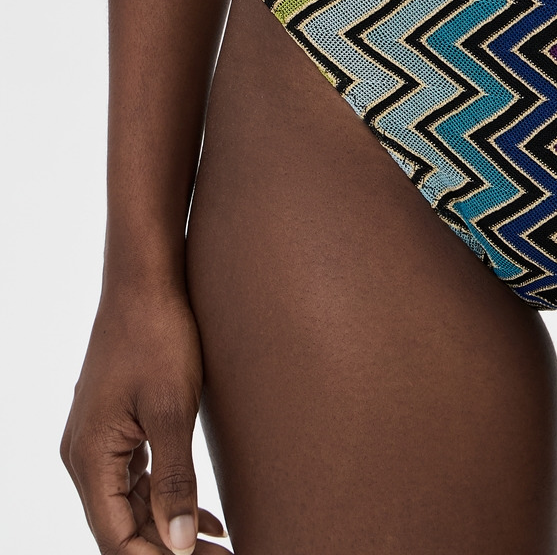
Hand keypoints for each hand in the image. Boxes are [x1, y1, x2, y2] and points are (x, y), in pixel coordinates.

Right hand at [61, 282, 227, 552]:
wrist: (145, 281)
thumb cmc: (158, 336)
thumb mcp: (172, 409)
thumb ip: (175, 481)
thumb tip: (181, 544)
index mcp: (90, 459)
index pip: (117, 539)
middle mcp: (83, 457)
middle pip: (122, 527)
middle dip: (169, 549)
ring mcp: (96, 441)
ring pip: (129, 506)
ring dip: (170, 528)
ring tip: (221, 544)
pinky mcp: (113, 428)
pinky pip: (135, 479)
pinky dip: (165, 499)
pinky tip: (204, 513)